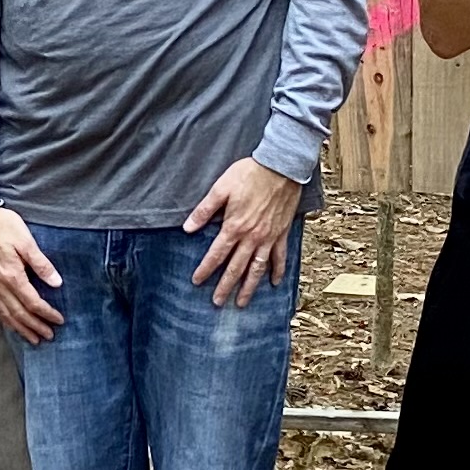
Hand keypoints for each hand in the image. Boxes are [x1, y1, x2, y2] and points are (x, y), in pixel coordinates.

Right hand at [0, 206, 64, 344]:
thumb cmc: (3, 226)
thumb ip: (41, 264)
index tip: (59, 320)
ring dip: (20, 328)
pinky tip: (11, 324)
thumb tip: (57, 283)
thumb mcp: (27, 241)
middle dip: (35, 327)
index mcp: (11, 275)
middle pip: (19, 313)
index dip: (47, 313)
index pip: (32, 302)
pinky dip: (5, 320)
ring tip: (33, 338)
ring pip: (5, 314)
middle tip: (49, 336)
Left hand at [184, 156, 301, 305]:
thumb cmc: (249, 174)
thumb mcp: (221, 188)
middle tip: (217, 302)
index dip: (205, 269)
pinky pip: (279, 257)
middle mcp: (251, 237)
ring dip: (249, 287)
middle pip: (236, 267)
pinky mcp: (282, 233)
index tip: (197, 282)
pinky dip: (277, 271)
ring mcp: (268, 237)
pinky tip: (273, 282)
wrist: (281, 167)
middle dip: (225, 286)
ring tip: (241, 302)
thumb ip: (204, 210)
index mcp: (234, 227)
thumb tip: (187, 228)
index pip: (216, 254)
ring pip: (257, 268)